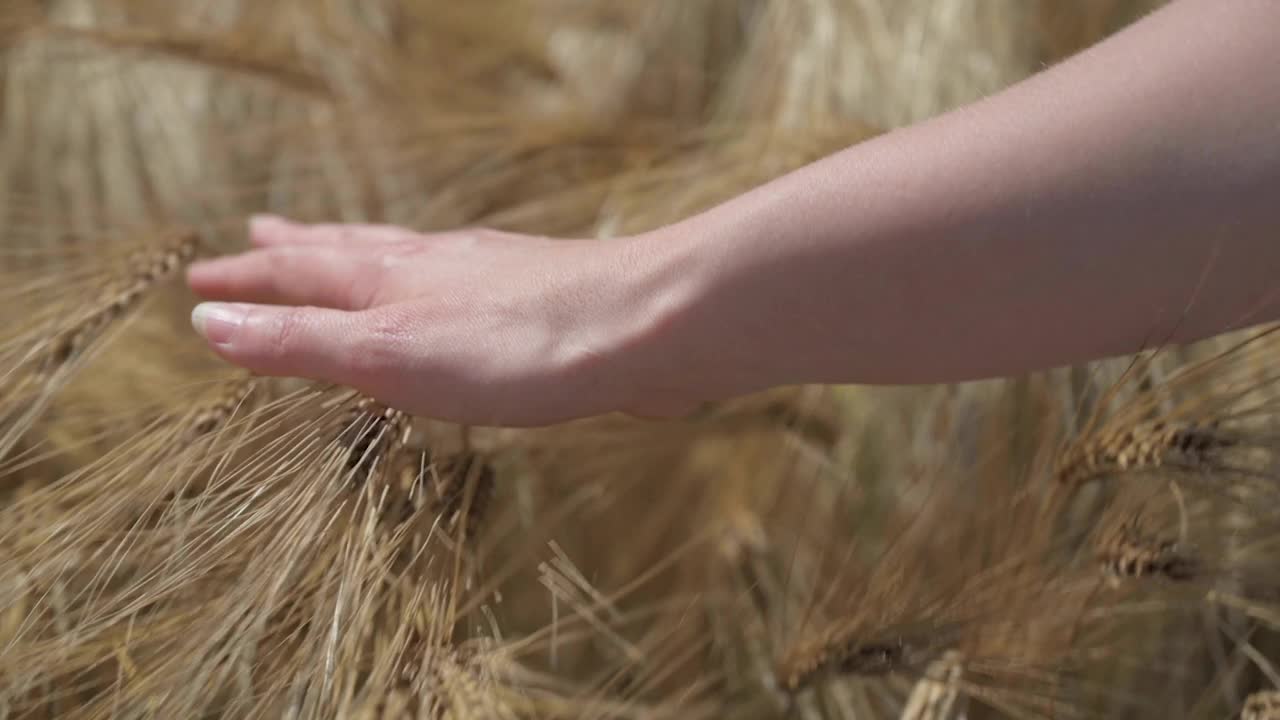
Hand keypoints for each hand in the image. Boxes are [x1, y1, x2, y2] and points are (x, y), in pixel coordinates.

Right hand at [186, 216, 704, 425]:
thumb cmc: (516, 346)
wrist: (640, 327)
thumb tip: (209, 323)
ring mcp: (488, 274)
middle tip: (259, 232)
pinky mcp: (536, 298)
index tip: (200, 278)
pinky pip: (458, 281)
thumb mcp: (388, 355)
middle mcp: (434, 265)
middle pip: (348, 249)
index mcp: (388, 280)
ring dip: (359, 257)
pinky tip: (451, 290)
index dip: (246, 281)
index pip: (298, 275)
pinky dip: (428, 281)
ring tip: (341, 249)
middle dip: (296, 249)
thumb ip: (303, 341)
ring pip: (404, 259)